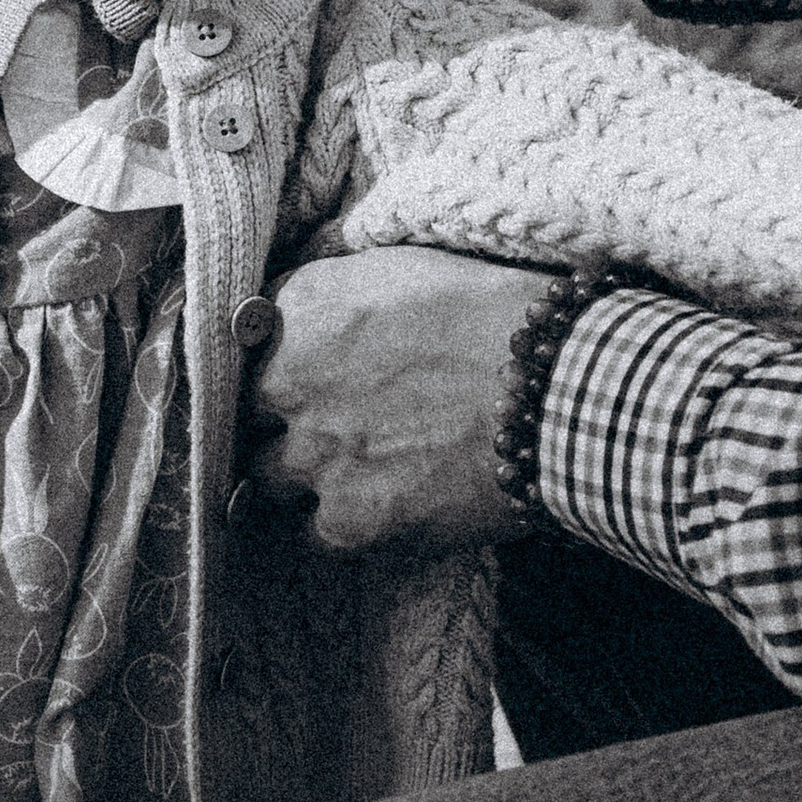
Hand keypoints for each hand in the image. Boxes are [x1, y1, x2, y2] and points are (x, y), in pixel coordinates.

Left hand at [242, 248, 554, 550]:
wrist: (561, 387)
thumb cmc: (498, 315)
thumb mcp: (401, 267)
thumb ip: (332, 291)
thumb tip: (298, 306)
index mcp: (299, 309)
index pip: (241, 339)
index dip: (267, 359)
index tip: (287, 372)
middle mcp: (289, 381)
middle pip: (243, 413)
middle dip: (274, 419)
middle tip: (321, 422)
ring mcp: (316, 456)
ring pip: (267, 478)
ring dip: (299, 475)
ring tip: (351, 468)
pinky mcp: (351, 520)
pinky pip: (310, 534)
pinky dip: (335, 523)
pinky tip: (373, 506)